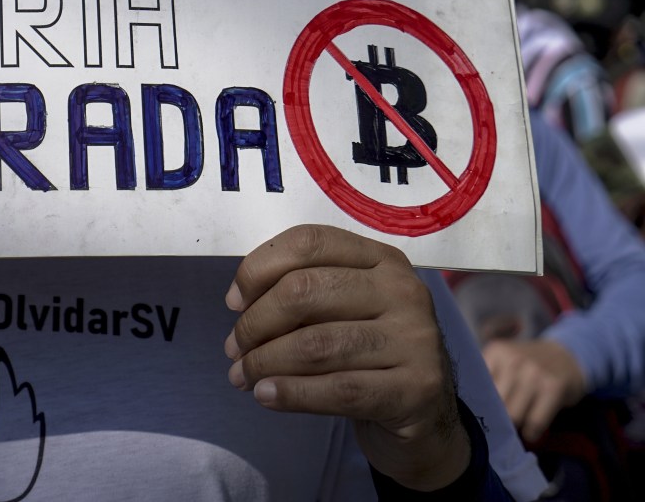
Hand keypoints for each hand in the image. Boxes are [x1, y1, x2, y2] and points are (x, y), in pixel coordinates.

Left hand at [225, 225, 468, 490]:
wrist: (424, 415)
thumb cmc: (366, 353)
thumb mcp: (340, 311)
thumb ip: (298, 295)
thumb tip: (238, 303)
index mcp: (381, 259)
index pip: (308, 242)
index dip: (258, 268)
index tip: (233, 302)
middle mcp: (403, 290)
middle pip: (304, 290)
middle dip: (255, 322)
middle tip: (233, 349)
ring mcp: (415, 339)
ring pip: (317, 344)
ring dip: (265, 362)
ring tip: (242, 376)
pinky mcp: (416, 388)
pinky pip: (340, 389)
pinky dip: (292, 394)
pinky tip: (266, 395)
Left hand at [482, 337, 585, 441]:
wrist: (568, 357)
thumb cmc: (528, 366)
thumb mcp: (505, 362)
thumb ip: (487, 379)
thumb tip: (471, 411)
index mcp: (496, 352)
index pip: (477, 386)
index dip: (477, 405)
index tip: (478, 417)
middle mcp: (513, 359)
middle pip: (494, 403)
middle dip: (495, 419)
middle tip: (498, 429)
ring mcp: (534, 372)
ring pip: (513, 414)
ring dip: (514, 429)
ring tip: (514, 432)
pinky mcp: (553, 386)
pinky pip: (536, 420)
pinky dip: (532, 432)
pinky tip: (531, 434)